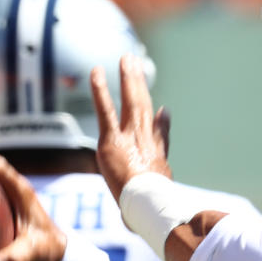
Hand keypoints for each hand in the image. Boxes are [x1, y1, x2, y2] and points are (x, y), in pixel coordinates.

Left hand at [91, 54, 171, 202]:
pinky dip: (100, 91)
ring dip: (128, 79)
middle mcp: (144, 138)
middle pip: (143, 105)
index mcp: (155, 150)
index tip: (157, 100)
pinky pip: (105, 111)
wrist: (148, 201)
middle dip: (138, 82)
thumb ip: (162, 145)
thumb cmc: (154, 196)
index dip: (155, 113)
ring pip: (131, 102)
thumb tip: (165, 118)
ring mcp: (129, 137)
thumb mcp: (163, 174)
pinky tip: (96, 73)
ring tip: (127, 59)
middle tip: (133, 61)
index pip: (155, 126)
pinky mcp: (112, 140)